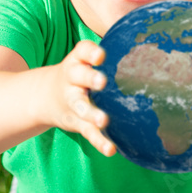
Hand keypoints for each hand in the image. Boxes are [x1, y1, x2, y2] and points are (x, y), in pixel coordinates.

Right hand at [39, 41, 115, 156]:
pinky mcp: (76, 122)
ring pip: (81, 107)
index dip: (90, 52)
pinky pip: (88, 132)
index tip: (101, 55)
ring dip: (92, 113)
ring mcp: (73, 102)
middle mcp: (72, 79)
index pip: (81, 51)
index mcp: (77, 61)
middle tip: (102, 82)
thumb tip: (148, 42)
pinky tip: (110, 149)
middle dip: (90, 78)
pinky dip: (99, 141)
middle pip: (78, 76)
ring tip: (103, 120)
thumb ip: (104, 54)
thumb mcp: (83, 60)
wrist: (44, 96)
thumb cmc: (78, 74)